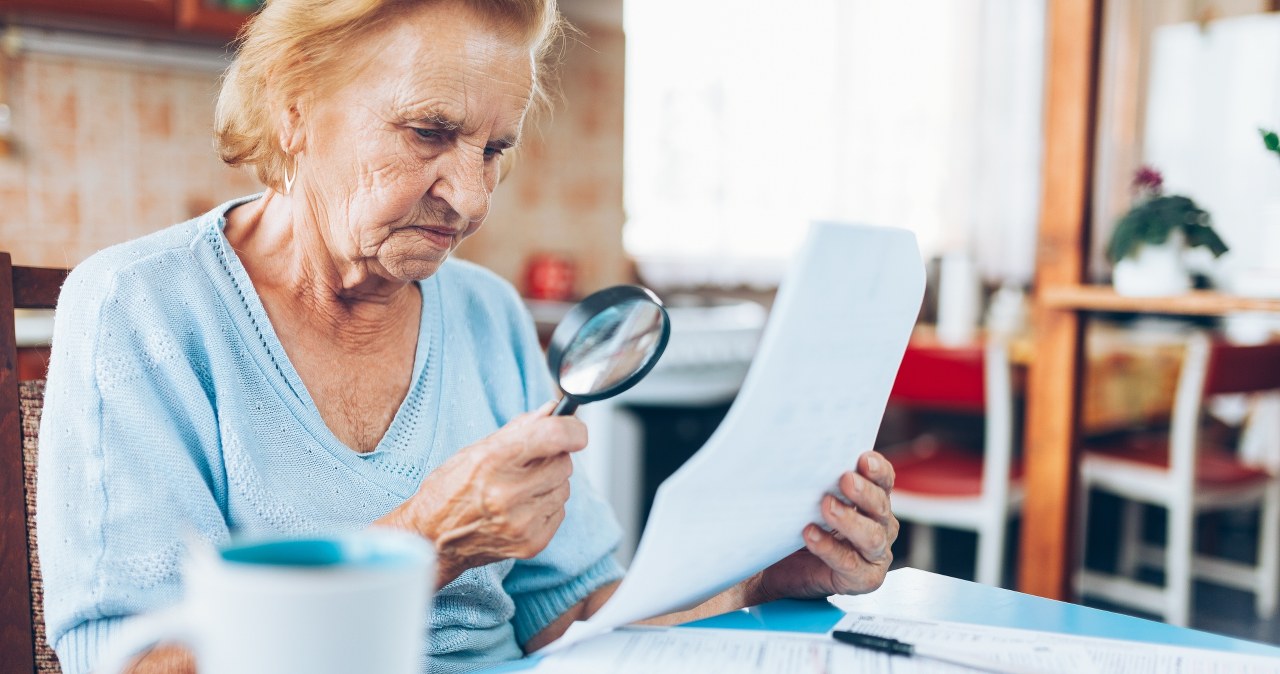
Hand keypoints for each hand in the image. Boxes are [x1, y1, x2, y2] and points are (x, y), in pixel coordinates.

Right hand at [379, 402, 584, 586]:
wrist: (431, 540)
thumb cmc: (449, 491)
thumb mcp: (476, 450)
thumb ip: (518, 429)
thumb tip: (551, 411)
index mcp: (493, 461)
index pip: (553, 436)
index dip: (572, 429)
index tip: (575, 430)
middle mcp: (508, 493)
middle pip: (564, 462)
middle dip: (553, 458)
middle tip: (529, 463)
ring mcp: (522, 522)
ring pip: (564, 487)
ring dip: (550, 483)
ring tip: (520, 488)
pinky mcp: (531, 543)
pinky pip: (559, 511)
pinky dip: (546, 506)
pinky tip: (521, 508)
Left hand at [750, 451, 897, 601]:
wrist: (781, 568)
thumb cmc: (801, 525)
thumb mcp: (811, 499)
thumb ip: (820, 481)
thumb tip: (808, 456)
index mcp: (874, 501)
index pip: (884, 481)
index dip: (877, 469)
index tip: (863, 458)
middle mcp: (882, 526)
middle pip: (880, 506)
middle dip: (864, 492)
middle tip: (845, 479)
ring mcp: (876, 554)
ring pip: (871, 536)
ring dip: (849, 520)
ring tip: (826, 506)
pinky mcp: (863, 579)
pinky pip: (849, 563)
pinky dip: (829, 548)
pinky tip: (810, 535)